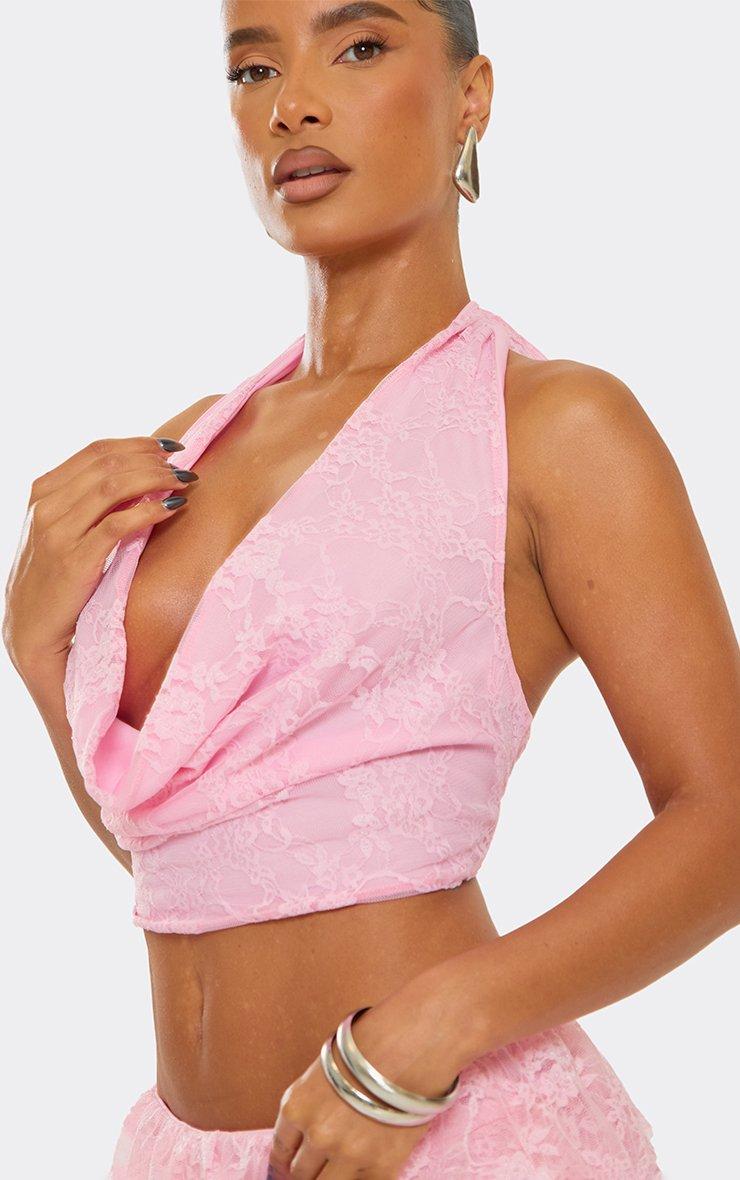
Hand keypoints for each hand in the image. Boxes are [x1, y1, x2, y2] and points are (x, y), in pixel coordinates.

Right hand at [3, 434, 193, 673]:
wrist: (31, 628)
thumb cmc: (56, 579)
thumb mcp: (64, 530)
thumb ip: (90, 503)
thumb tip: (141, 478)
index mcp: (42, 491)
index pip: (96, 450)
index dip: (137, 443)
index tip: (170, 447)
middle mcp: (46, 506)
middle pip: (108, 463)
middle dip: (152, 459)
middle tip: (183, 465)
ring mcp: (57, 532)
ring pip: (114, 486)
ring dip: (155, 479)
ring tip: (183, 482)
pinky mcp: (75, 559)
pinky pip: (118, 524)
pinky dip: (150, 511)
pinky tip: (172, 507)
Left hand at [266, 990, 466, 1178]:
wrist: (413, 1044)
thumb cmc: (372, 1043)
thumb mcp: (326, 1068)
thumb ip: (313, 1104)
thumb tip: (309, 1132)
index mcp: (298, 1107)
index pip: (280, 1150)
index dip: (284, 1162)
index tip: (288, 1169)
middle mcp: (318, 1135)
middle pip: (301, 1174)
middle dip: (307, 1172)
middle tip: (317, 1169)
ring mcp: (348, 1155)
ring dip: (332, 1179)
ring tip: (341, 1168)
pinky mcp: (381, 1167)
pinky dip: (363, 1179)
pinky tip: (366, 1168)